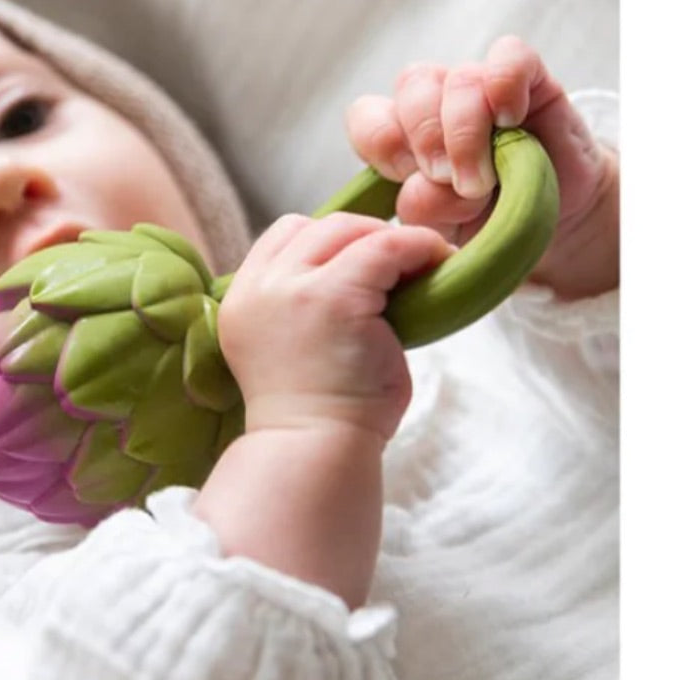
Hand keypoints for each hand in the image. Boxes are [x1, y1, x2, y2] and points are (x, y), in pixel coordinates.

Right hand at [218, 212, 450, 442]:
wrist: (314, 452)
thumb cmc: (317, 415)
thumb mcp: (292, 348)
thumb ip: (305, 306)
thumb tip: (362, 272)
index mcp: (242, 301)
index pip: (282, 239)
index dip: (325, 242)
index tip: (360, 263)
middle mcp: (259, 289)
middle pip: (313, 227)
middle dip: (360, 236)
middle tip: (399, 263)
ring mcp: (293, 290)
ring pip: (346, 229)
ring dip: (387, 241)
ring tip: (419, 264)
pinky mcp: (335, 296)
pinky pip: (385, 247)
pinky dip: (417, 248)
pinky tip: (437, 263)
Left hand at [344, 36, 618, 297]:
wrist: (552, 222)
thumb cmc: (485, 222)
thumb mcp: (445, 228)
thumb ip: (426, 208)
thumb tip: (426, 185)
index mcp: (401, 135)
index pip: (367, 116)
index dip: (380, 141)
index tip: (404, 177)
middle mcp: (435, 102)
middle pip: (411, 89)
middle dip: (426, 139)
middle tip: (448, 181)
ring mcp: (479, 86)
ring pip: (457, 79)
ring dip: (466, 130)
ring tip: (483, 179)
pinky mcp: (528, 77)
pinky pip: (509, 56)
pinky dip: (505, 84)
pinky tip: (510, 120)